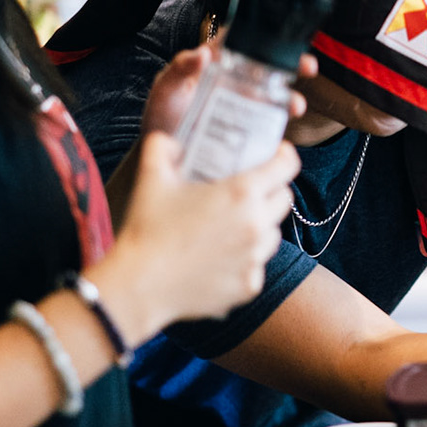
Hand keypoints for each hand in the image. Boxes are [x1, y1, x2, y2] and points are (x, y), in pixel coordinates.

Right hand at [95, 136, 298, 342]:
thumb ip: (162, 146)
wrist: (139, 286)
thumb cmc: (146, 229)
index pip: (287, 165)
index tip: (276, 153)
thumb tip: (172, 140)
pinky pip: (257, 265)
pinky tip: (221, 257)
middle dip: (272, 190)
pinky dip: (246, 260)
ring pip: (274, 234)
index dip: (284, 155)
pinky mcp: (249, 286)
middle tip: (251, 190)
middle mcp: (256, 225)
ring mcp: (255, 258)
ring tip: (234, 225)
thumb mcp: (151, 177)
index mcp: (241, 193)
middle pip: (284, 198)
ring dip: (262, 226)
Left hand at [140, 42, 314, 138]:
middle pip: (267, 64)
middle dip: (292, 62)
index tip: (280, 32)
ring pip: (274, 94)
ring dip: (291, 97)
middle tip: (308, 66)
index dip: (261, 31)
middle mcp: (233, 80)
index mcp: (215, 62)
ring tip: (296, 106)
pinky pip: (269, 123)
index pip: (241, 39)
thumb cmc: (161, 117)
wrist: (162, 157)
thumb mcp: (165, 89)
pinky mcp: (247, 129)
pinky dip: (281, 124)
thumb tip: (201, 53)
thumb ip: (179, 68)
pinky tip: (285, 130)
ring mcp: (242, 105)